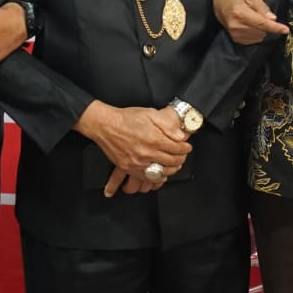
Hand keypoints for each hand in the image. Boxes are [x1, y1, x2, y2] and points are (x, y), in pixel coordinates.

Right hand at [73, 102, 189, 196]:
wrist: (105, 125)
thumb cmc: (126, 118)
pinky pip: (146, 178)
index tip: (187, 147)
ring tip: (175, 165)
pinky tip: (161, 174)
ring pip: (161, 172)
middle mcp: (146, 153)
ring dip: (171, 170)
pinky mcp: (128, 168)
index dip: (185, 148)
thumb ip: (167, 125)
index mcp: (153, 139)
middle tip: (183, 156)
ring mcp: (137, 163)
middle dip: (181, 159)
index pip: (177, 148)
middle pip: (171, 161)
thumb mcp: (150, 113)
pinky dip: (156, 178)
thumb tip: (180, 136)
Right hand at [213, 0, 288, 44]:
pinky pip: (254, 40)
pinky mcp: (235, 39)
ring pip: (259, 37)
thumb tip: (272, 19)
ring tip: (254, 19)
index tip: (285, 30)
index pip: (261, 23)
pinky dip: (257, 34)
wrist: (220, 3)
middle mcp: (237, 25)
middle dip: (267, 25)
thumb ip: (262, 7)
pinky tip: (251, 25)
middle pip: (262, 31)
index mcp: (240, 13)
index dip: (275, 27)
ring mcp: (235, 34)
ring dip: (262, 30)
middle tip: (260, 15)